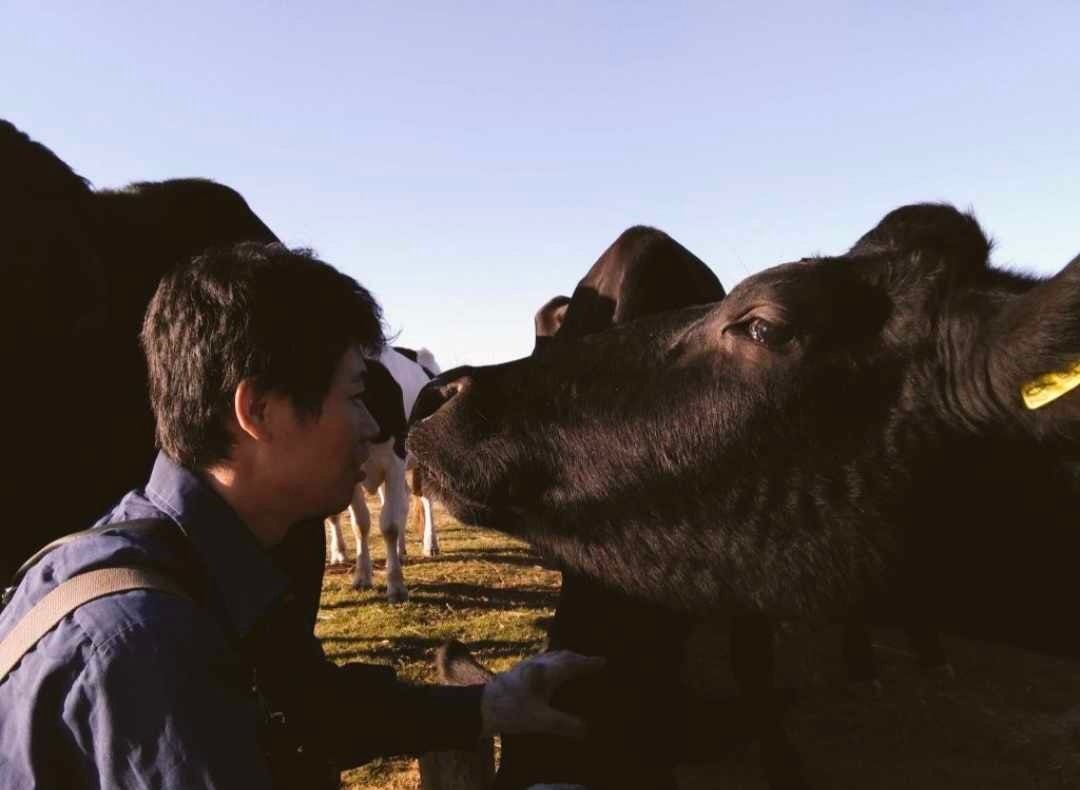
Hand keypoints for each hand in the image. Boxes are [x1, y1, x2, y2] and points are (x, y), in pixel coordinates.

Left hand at [480, 650, 604, 738]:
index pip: (573, 663)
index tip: (604, 662)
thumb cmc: (511, 711)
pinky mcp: (518, 672)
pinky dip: (554, 663)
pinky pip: (543, 661)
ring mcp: (526, 666)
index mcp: (546, 671)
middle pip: (563, 656)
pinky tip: (550, 673)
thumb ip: (565, 724)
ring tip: (576, 665)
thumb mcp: (541, 721)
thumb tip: (587, 729)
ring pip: (551, 657)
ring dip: (566, 658)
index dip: (589, 663)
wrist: (480, 706)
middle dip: (580, 658)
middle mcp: (538, 664)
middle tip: (594, 663)